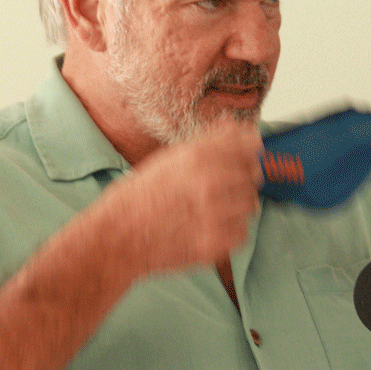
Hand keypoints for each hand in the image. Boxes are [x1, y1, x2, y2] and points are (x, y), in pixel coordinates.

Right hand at [106, 119, 263, 276]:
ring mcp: (214, 214)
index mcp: (198, 156)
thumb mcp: (169, 159)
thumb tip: (237, 126)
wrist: (117, 237)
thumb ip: (208, 142)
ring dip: (237, 208)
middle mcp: (210, 181)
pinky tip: (208, 229)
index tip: (246, 157)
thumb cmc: (139, 198)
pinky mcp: (214, 243)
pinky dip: (230, 233)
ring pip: (251, 205)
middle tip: (220, 190)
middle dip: (241, 181)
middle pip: (253, 175)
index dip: (249, 151)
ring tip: (211, 212)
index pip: (248, 144)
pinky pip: (242, 234)